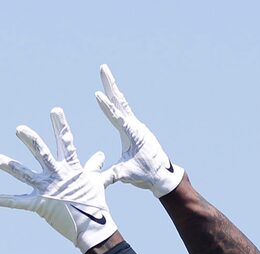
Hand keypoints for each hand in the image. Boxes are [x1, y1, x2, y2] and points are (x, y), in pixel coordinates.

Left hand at [0, 107, 115, 252]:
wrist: (93, 229)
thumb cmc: (95, 205)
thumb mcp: (96, 182)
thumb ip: (94, 166)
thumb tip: (100, 155)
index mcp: (71, 168)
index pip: (66, 142)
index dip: (61, 126)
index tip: (55, 110)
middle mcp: (56, 175)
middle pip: (41, 152)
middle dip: (30, 140)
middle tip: (18, 129)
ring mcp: (47, 190)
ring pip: (25, 174)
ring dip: (10, 166)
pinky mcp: (40, 205)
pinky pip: (19, 203)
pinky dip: (5, 201)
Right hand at [94, 64, 182, 196]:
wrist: (161, 175)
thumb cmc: (146, 174)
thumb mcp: (128, 175)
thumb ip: (115, 174)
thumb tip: (102, 179)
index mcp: (132, 134)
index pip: (116, 117)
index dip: (107, 106)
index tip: (97, 94)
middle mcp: (135, 126)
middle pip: (119, 101)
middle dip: (110, 84)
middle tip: (103, 68)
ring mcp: (136, 126)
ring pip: (122, 103)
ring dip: (113, 88)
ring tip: (105, 74)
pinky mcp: (135, 129)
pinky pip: (124, 111)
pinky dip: (117, 100)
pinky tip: (114, 94)